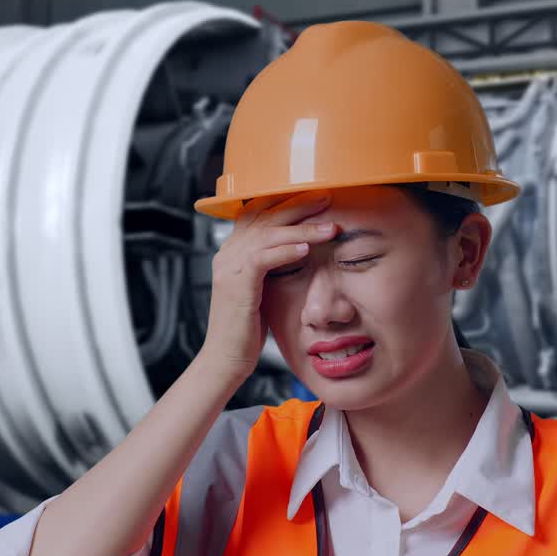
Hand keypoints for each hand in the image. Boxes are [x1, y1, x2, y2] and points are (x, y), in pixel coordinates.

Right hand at [199, 191, 336, 377]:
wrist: (226, 359)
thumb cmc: (247, 329)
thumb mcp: (262, 290)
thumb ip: (273, 267)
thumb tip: (299, 251)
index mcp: (231, 251)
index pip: (257, 212)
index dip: (284, 201)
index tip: (315, 196)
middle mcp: (227, 253)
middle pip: (264, 216)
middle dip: (298, 205)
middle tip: (328, 198)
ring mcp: (229, 267)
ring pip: (268, 234)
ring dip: (303, 228)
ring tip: (330, 227)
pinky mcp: (236, 284)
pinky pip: (263, 258)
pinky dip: (286, 251)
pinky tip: (306, 248)